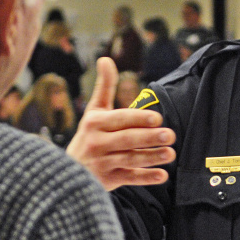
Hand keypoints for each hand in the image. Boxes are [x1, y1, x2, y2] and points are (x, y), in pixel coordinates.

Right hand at [67, 57, 175, 190]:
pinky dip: (145, 178)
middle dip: (149, 137)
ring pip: (129, 159)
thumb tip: (105, 58)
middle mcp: (96, 142)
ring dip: (151, 157)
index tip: (158, 118)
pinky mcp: (107, 180)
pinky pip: (128, 178)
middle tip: (170, 135)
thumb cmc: (89, 135)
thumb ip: (104, 87)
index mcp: (95, 122)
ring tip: (171, 154)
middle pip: (126, 139)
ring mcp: (101, 163)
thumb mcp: (94, 111)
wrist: (68, 171)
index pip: (120, 119)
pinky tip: (162, 176)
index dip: (138, 118)